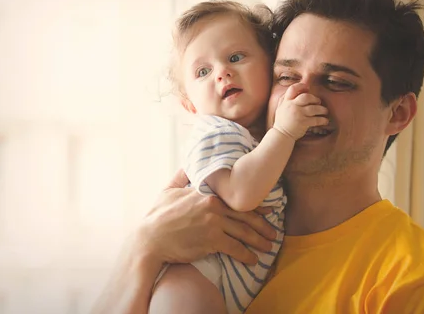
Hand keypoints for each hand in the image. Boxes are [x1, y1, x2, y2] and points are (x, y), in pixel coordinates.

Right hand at [134, 169, 276, 264]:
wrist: (150, 239)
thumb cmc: (157, 216)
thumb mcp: (168, 189)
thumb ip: (182, 175)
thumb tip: (187, 163)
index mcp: (207, 193)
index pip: (236, 198)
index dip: (255, 205)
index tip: (268, 210)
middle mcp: (214, 206)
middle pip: (245, 216)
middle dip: (262, 226)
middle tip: (273, 233)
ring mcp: (214, 223)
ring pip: (244, 232)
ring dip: (259, 241)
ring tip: (268, 247)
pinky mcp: (212, 240)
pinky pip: (235, 248)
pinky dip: (246, 255)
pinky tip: (253, 260)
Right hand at [273, 83, 328, 139]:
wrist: (281, 135)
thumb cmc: (282, 121)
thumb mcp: (280, 107)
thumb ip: (286, 99)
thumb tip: (297, 90)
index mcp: (286, 101)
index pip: (293, 88)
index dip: (301, 86)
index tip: (308, 88)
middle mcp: (292, 106)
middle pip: (306, 97)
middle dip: (315, 98)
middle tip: (318, 102)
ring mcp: (298, 114)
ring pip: (314, 108)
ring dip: (322, 109)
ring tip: (325, 111)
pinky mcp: (303, 123)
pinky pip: (316, 119)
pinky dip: (323, 120)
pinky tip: (325, 121)